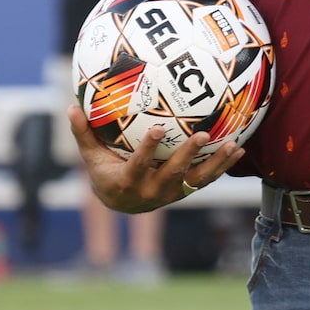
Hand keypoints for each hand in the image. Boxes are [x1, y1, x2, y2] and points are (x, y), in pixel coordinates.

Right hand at [68, 104, 242, 214]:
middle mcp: (152, 191)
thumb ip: (84, 134)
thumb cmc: (105, 172)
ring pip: (196, 179)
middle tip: (201, 134)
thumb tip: (71, 106)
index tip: (158, 129)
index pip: (138, 166)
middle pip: (172, 173)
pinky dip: (223, 166)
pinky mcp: (186, 191)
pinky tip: (238, 150)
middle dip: (187, 155)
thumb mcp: (92, 157)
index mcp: (127, 182)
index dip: (148, 150)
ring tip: (232, 145)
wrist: (123, 203)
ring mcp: (172, 193)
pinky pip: (207, 179)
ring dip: (215, 163)